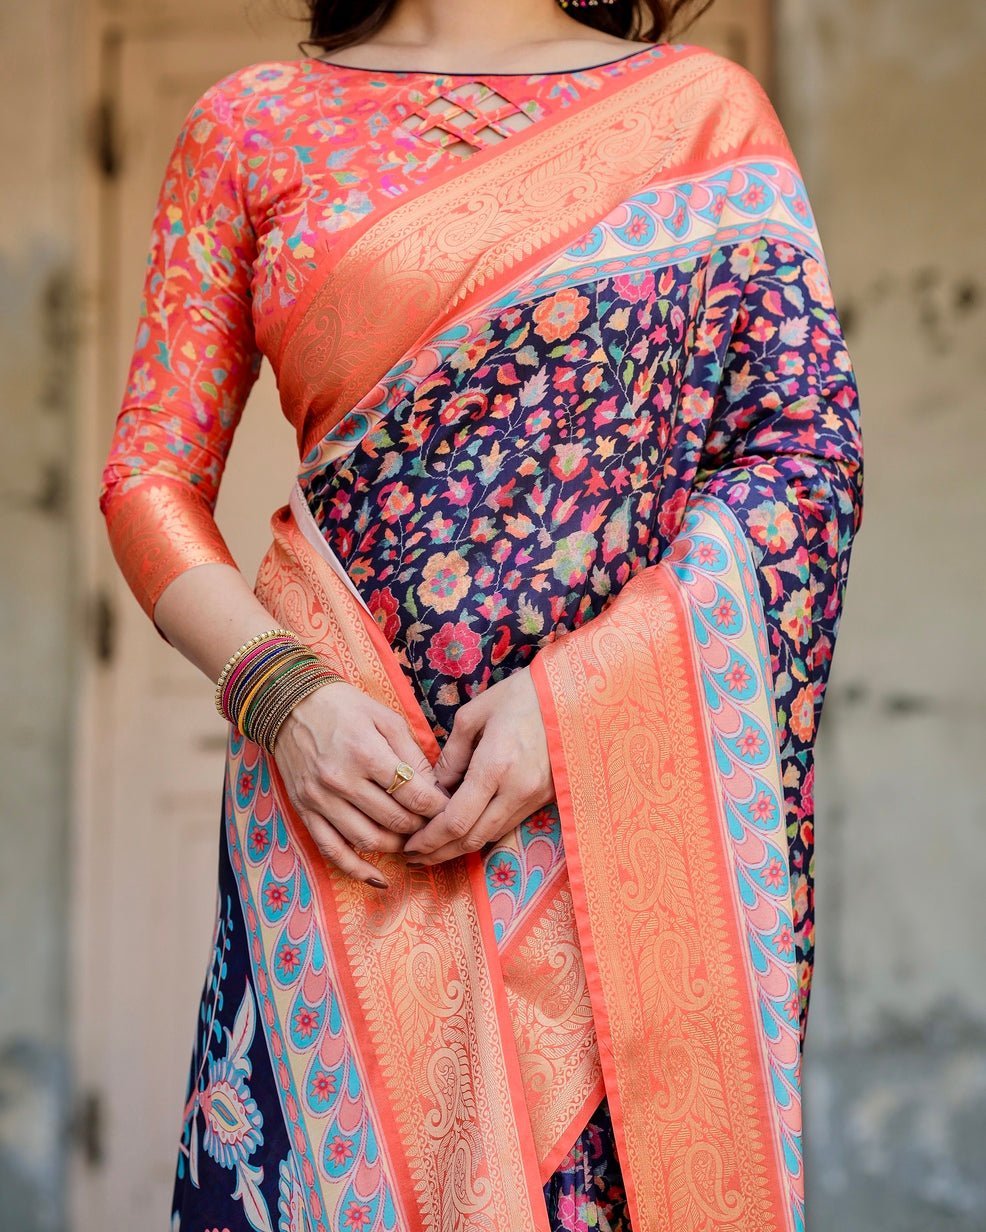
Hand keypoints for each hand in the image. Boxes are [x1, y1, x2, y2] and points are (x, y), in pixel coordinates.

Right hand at [272, 682, 447, 888]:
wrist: (289, 705)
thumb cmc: (344, 707)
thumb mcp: (385, 718)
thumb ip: (412, 755)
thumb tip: (437, 790)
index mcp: (366, 753)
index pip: (415, 795)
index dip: (439, 807)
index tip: (450, 808)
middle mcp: (342, 780)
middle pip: (395, 820)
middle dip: (422, 826)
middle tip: (434, 823)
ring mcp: (321, 799)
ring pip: (368, 840)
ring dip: (397, 845)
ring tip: (411, 838)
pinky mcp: (305, 811)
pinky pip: (332, 850)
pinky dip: (357, 869)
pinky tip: (379, 878)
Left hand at [402, 667, 553, 864]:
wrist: (569, 697)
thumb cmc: (518, 696)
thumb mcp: (473, 716)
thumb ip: (451, 755)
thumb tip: (435, 787)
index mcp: (495, 766)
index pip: (456, 820)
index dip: (429, 839)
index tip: (409, 845)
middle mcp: (516, 790)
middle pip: (472, 838)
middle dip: (439, 853)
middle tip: (414, 857)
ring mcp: (534, 798)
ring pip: (490, 837)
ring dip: (459, 848)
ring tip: (433, 849)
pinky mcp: (544, 799)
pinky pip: (507, 825)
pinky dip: (481, 833)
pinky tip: (463, 832)